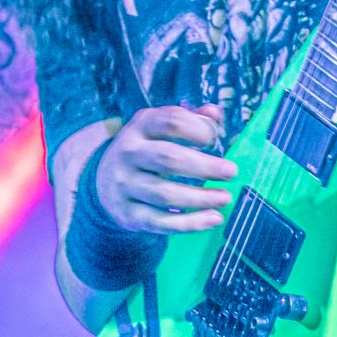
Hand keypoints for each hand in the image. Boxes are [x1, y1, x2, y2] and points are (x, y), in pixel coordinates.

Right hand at [93, 106, 236, 233]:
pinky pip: (160, 221)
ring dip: (200, 198)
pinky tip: (213, 219)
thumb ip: (190, 119)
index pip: (171, 121)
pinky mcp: (128, 214)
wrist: (104, 181)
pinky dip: (189, 223)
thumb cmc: (147, 150)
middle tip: (231, 172)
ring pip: (165, 194)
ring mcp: (125, 185)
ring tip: (225, 198)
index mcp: (141, 126)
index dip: (198, 128)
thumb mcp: (160, 128)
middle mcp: (128, 153)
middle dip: (204, 166)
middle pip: (168, 158)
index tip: (214, 138)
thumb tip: (214, 113)